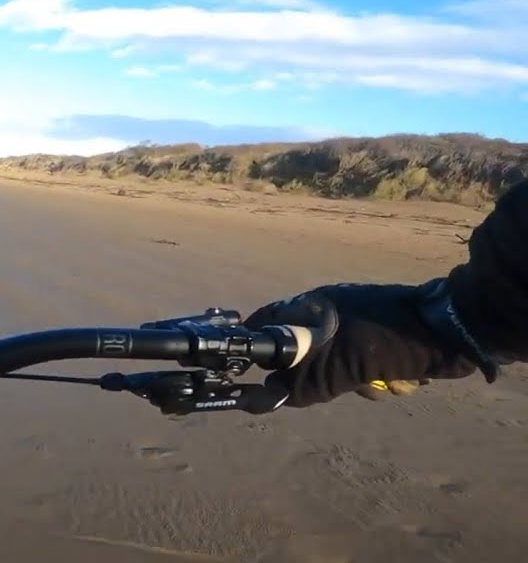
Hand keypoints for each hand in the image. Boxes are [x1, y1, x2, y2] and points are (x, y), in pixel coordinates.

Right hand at [243, 284, 477, 407]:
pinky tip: (399, 377)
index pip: (269, 323)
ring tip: (378, 380)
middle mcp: (330, 318)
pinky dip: (381, 383)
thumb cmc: (391, 336)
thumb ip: (303, 381)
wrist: (453, 330)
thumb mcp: (343, 363)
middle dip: (322, 378)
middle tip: (340, 382)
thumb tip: (265, 398)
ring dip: (359, 384)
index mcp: (313, 307)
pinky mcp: (381, 350)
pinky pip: (366, 375)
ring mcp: (357, 333)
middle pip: (303, 359)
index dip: (259, 347)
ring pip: (337, 373)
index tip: (252, 375)